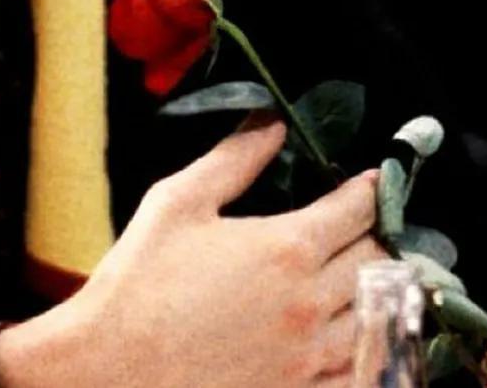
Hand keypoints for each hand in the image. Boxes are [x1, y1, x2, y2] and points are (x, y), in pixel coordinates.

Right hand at [0, 119, 387, 386]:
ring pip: (377, 313)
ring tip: (365, 276)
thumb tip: (271, 123)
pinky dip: (367, 344)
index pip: (358, 208)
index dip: (368, 191)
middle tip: (363, 229)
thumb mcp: (177, 204)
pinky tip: (353, 331)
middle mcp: (310, 302)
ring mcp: (309, 355)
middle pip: (377, 258)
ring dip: (378, 289)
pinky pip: (361, 367)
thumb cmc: (136, 285)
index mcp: (288, 248)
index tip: (368, 185)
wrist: (108, 370)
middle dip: (374, 237)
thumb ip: (233, 159)